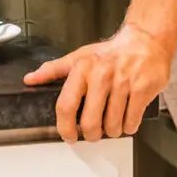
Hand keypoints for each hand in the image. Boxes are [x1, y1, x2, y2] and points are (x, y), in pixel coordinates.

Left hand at [23, 22, 172, 142]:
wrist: (146, 40)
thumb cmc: (111, 52)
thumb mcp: (80, 57)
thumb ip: (54, 70)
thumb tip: (30, 80)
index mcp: (83, 68)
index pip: (66, 105)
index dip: (65, 127)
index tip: (68, 135)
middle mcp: (102, 75)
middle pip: (90, 123)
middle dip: (92, 134)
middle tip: (93, 131)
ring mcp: (123, 83)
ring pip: (113, 126)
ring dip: (112, 131)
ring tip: (112, 120)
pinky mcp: (142, 90)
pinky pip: (131, 123)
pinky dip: (129, 126)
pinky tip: (127, 117)